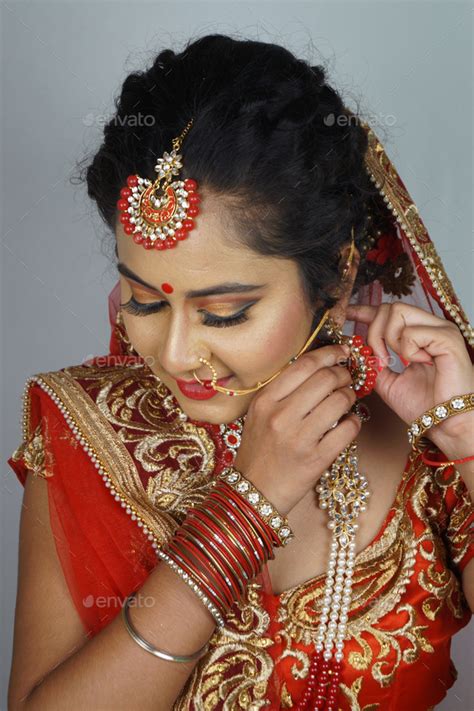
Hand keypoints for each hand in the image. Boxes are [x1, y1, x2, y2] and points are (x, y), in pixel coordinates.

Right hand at [233, 344, 361, 515]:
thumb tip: (320, 368)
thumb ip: (283, 391)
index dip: (329, 354)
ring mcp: (299, 438)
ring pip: (340, 401)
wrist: (255, 491)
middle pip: (326, 379)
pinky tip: (348, 423)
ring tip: (347, 401)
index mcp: (265, 400)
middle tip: (347, 379)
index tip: (342, 353)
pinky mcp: (317, 459)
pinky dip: (354, 422)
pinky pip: (348, 429)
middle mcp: (281, 416)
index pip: (304, 365)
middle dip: (344, 375)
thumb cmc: (259, 450)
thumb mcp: (259, 414)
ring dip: (351, 397)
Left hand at [345, 303, 473, 447]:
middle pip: (389, 307)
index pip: (389, 311)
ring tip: (400, 362)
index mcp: (420, 334)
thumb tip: (355, 349)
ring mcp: (442, 329)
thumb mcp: (388, 382)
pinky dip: (407, 350)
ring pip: (397, 312)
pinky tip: (420, 363)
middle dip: (374, 333)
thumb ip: (373, 363)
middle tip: (381, 361)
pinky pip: (412, 332)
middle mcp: (432, 326)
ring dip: (388, 340)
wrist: (446, 426)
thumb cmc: (424, 406)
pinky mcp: (448, 338)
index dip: (365, 310)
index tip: (347, 314)